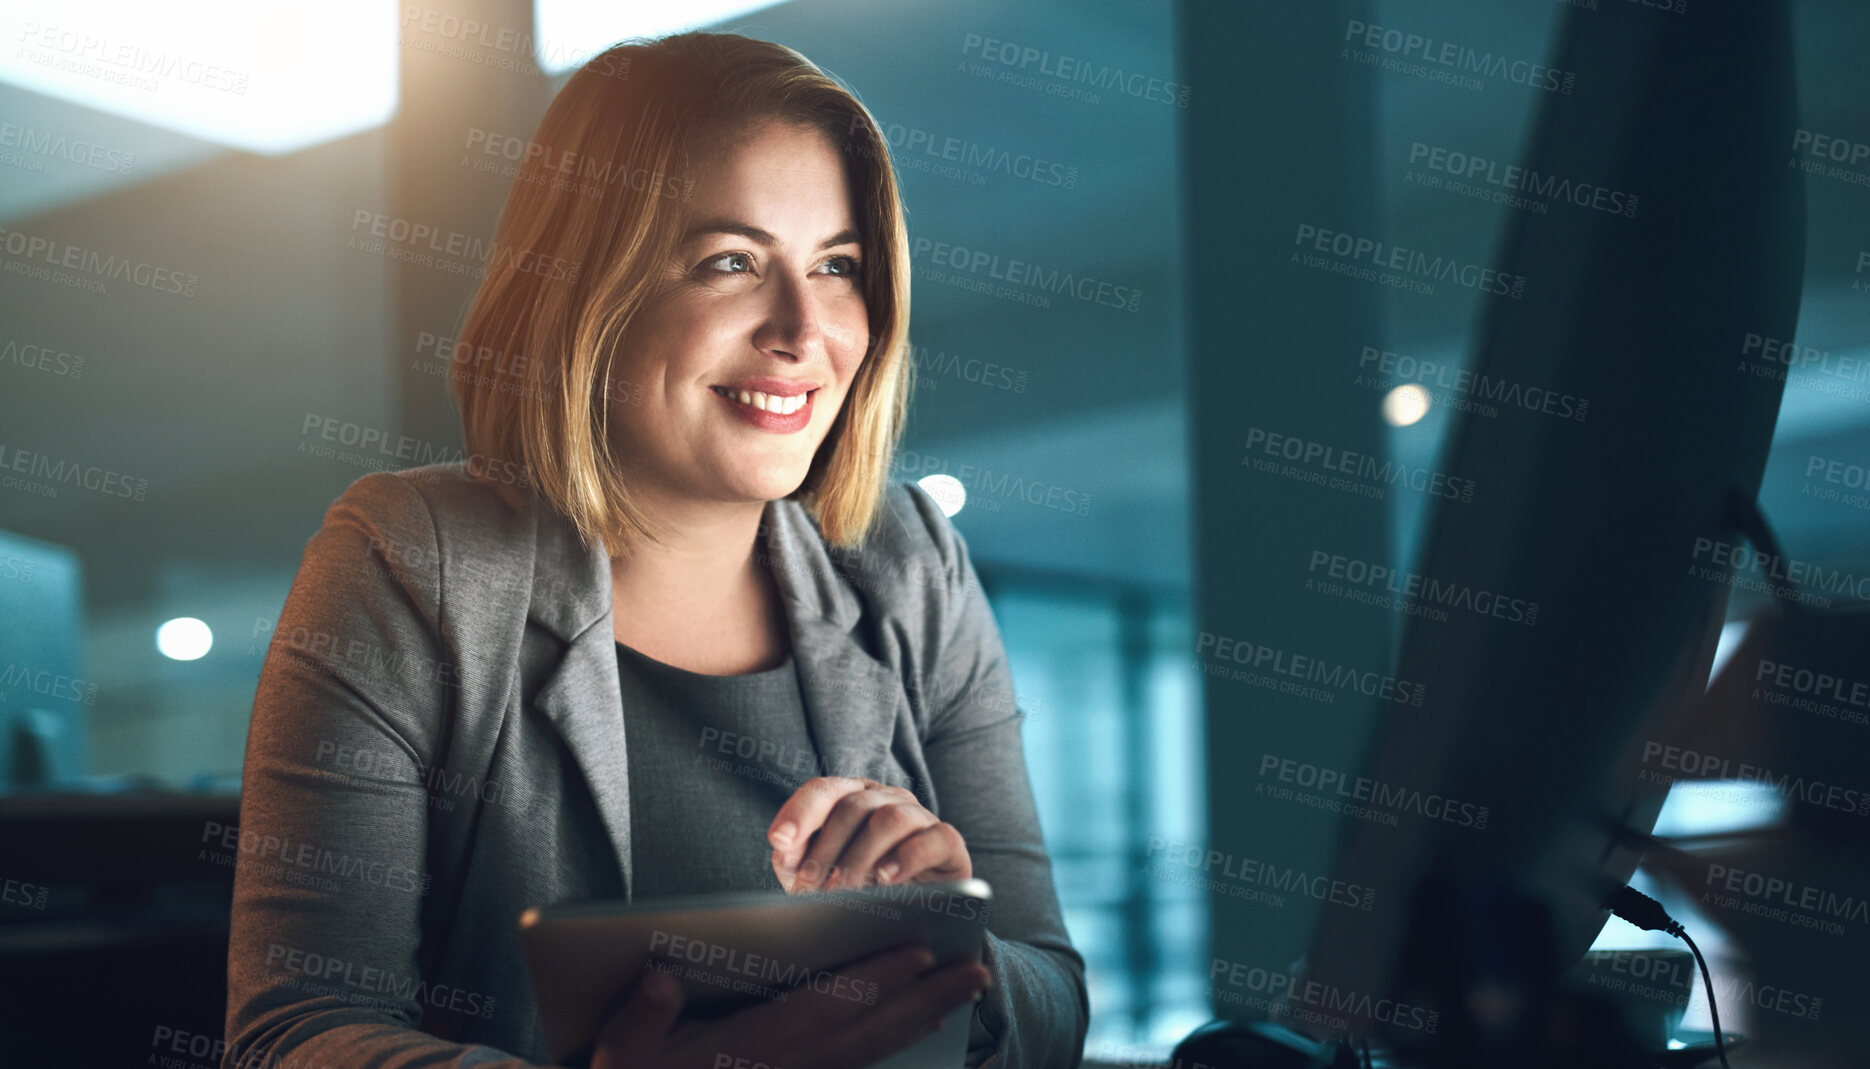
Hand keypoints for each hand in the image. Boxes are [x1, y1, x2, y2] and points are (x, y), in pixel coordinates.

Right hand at [589, 943, 989, 1068]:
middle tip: (979, 972)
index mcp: (750, 1051)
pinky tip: (921, 1023)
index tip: (920, 953)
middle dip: (926, 1000)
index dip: (875, 982)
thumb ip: (639, 1018)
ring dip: (923, 1018)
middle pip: (869, 1031)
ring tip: (966, 989)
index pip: (826, 1009)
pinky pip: (859, 1064)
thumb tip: (660, 979)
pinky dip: (895, 1042)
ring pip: (874, 1050)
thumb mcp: (618, 1054)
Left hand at [767, 777, 970, 892]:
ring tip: (843, 891)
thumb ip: (793, 857)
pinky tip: (886, 880)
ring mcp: (920, 816)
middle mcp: (887, 798)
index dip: (800, 812)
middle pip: (853, 807)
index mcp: (852, 797)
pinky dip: (908, 857)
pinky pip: (934, 838)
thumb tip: (782, 844)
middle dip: (825, 850)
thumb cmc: (858, 888)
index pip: (823, 790)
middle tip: (809, 888)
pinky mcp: (947, 842)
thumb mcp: (817, 874)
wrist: (913, 913)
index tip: (779, 841)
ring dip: (860, 857)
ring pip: (891, 818)